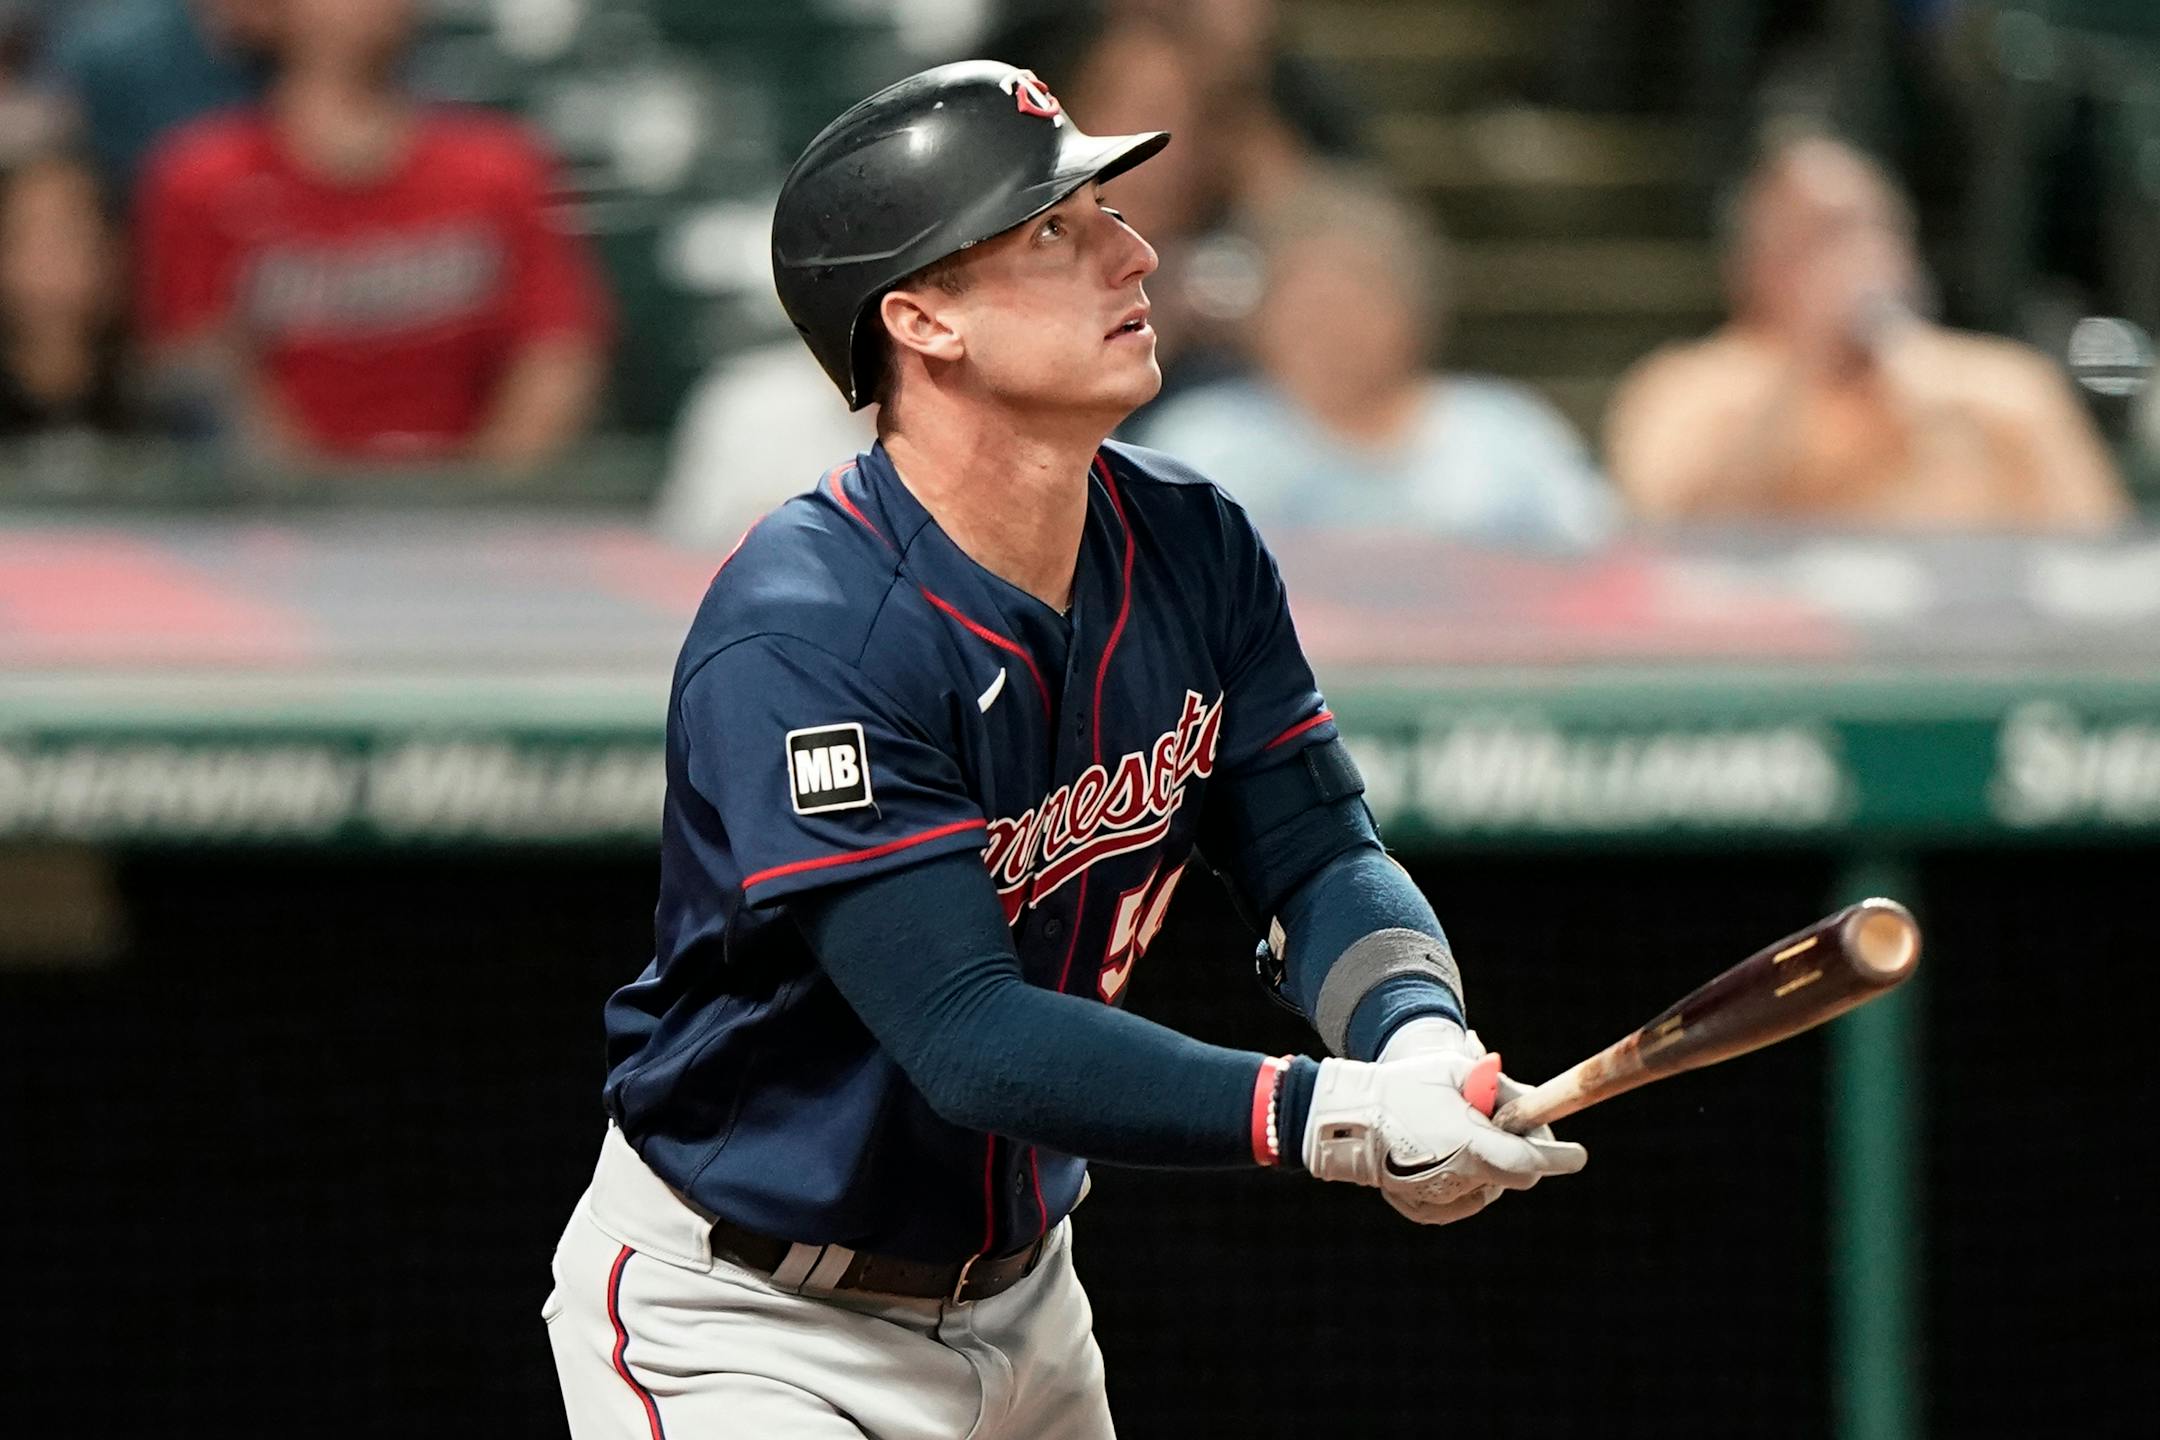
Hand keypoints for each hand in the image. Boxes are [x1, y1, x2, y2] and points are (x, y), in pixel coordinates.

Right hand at [1304, 1039, 1585, 1226]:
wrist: (1347, 1117)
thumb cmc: (1403, 1086)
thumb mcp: (1458, 1072)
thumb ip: (1502, 1090)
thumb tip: (1532, 1107)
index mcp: (1471, 1145)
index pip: (1532, 1161)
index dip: (1560, 1158)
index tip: (1578, 1155)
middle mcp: (1460, 1179)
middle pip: (1515, 1176)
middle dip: (1520, 1154)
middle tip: (1502, 1126)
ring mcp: (1440, 1199)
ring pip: (1489, 1188)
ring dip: (1488, 1165)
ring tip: (1460, 1133)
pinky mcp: (1423, 1210)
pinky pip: (1462, 1201)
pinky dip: (1464, 1183)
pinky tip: (1444, 1157)